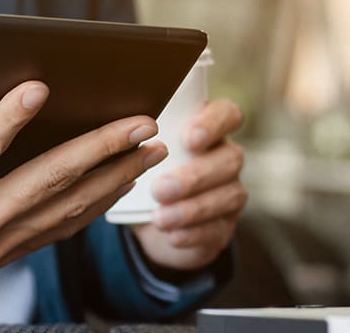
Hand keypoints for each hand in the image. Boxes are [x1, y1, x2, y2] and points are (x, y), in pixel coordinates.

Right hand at [0, 73, 166, 306]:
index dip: (9, 117)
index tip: (39, 86)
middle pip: (48, 181)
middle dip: (100, 149)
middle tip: (143, 123)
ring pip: (65, 208)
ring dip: (112, 177)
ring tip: (150, 151)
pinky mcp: (2, 252)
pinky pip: (58, 230)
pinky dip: (93, 207)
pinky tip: (116, 186)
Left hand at [131, 98, 245, 271]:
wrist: (147, 217)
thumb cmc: (142, 168)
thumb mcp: (137, 150)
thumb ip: (136, 137)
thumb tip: (119, 129)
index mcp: (207, 128)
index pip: (226, 114)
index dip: (213, 123)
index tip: (188, 138)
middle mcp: (225, 156)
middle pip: (230, 158)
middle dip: (195, 175)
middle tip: (160, 188)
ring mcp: (230, 191)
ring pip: (229, 196)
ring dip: (192, 209)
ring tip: (160, 218)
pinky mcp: (225, 225)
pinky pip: (219, 229)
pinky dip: (193, 233)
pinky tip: (172, 235)